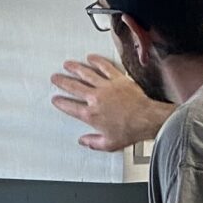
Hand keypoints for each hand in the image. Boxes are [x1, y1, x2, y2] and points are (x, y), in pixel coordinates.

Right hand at [50, 54, 169, 152]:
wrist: (146, 119)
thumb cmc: (130, 131)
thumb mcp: (109, 144)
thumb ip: (93, 142)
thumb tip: (83, 141)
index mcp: (91, 115)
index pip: (70, 107)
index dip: (60, 102)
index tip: (55, 99)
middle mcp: (96, 98)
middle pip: (74, 87)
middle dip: (62, 81)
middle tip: (55, 78)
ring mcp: (106, 87)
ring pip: (86, 74)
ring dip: (75, 68)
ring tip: (67, 65)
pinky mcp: (118, 79)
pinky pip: (105, 67)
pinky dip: (97, 61)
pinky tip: (90, 58)